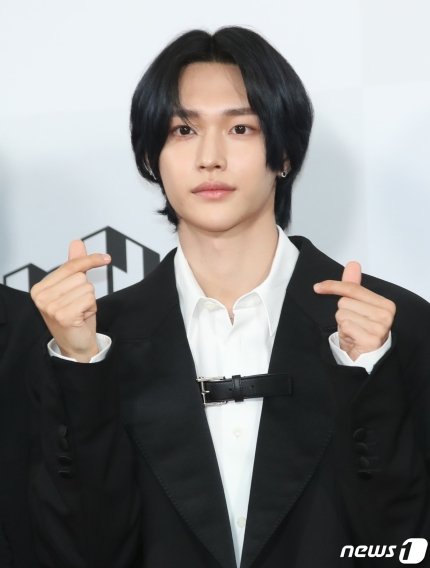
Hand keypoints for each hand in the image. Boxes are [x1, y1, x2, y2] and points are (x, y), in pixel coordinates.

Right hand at [31, 240, 110, 361]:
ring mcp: (50, 307)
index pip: (70, 266)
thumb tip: (77, 242)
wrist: (76, 345)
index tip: (106, 258)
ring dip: (89, 301)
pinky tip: (82, 318)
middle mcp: (41, 297)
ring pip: (87, 288)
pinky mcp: (63, 315)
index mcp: (40, 288)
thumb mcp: (74, 289)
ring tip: (80, 312)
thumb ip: (74, 266)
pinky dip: (91, 308)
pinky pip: (89, 299)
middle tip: (78, 305)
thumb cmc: (75, 316)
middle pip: (80, 277)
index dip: (89, 260)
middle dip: (86, 291)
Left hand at [313, 262, 395, 360]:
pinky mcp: (371, 339)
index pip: (353, 288)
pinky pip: (344, 325)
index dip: (333, 286)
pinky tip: (352, 339)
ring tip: (352, 332)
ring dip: (342, 324)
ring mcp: (380, 327)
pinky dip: (343, 333)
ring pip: (342, 313)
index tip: (318, 287)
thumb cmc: (361, 331)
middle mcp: (386, 314)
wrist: (366, 358)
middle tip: (352, 325)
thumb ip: (354, 286)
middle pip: (344, 302)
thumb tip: (353, 264)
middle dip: (342, 313)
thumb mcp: (357, 307)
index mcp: (385, 304)